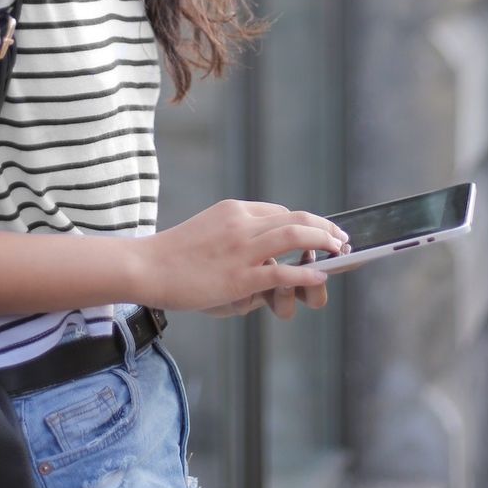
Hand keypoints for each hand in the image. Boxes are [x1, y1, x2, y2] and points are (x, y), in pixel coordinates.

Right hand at [138, 200, 348, 313]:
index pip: (280, 212)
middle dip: (325, 228)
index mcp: (234, 210)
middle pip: (296, 218)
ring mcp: (242, 249)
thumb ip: (239, 242)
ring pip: (295, 237)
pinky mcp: (239, 276)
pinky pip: (283, 271)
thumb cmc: (174, 256)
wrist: (146, 267)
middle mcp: (242, 223)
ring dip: (323, 243)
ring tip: (339, 252)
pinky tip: (320, 275)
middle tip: (341, 239)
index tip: (318, 235)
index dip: (304, 224)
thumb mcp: (210, 233)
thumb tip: (266, 262)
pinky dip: (307, 272)